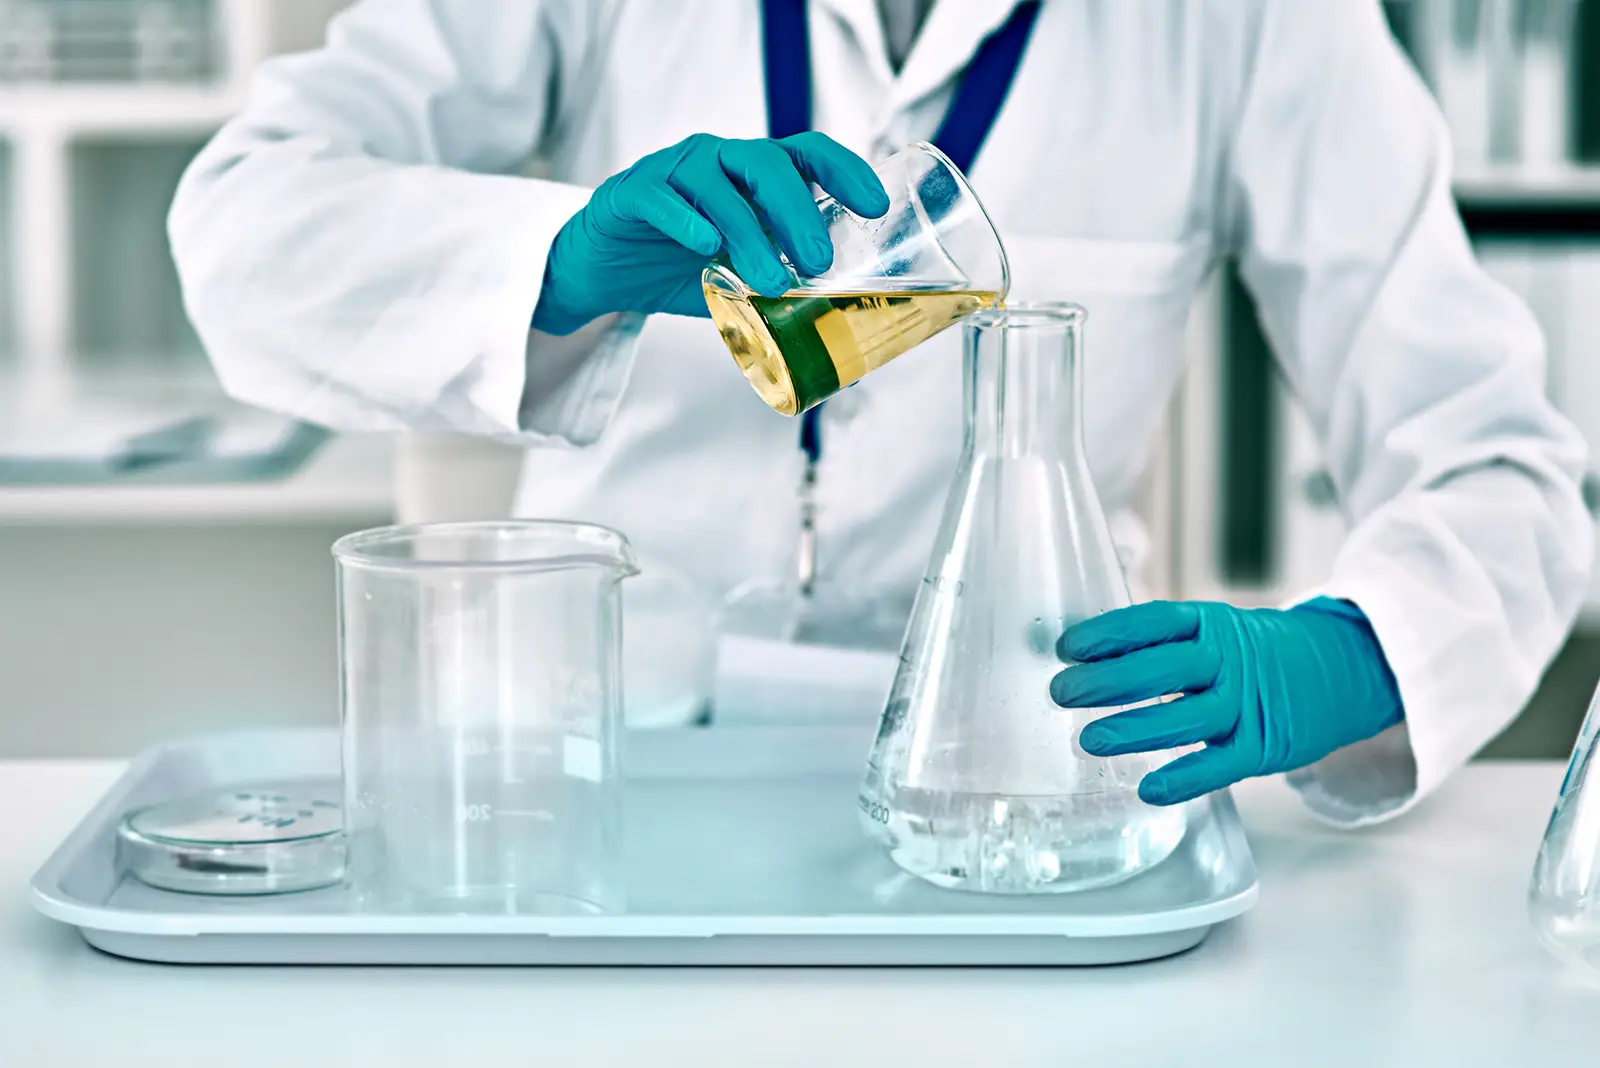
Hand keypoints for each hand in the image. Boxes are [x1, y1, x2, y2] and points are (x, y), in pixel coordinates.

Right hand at [531, 133, 889, 334]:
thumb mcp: (738, 280)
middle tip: (818, 262)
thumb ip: (779, 291)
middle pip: (766, 163)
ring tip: (769, 282)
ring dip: (749, 233)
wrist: (603, 274)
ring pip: (717, 185)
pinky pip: (659, 196)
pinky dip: (685, 218)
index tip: (874, 206)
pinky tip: (705, 246)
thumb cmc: (678, 268)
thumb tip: (838, 332)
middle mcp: (718, 161)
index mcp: (751, 175)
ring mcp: (672, 171)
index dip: (844, 171)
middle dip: (798, 212)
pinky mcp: (629, 192)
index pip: (806, 154)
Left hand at [1050, 598, 1403, 804]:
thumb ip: (1165, 645)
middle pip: (1162, 669)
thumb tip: (1089, 661)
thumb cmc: (1259, 655)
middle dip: (1107, 682)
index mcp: (1211, 624)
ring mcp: (1247, 704)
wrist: (1342, 671)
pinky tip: (1148, 788)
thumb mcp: (1218, 632)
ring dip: (1134, 729)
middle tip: (1062, 693)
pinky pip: (1219, 765)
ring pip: (1185, 716)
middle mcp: (1228, 660)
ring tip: (1089, 739)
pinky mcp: (1263, 746)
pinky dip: (1183, 778)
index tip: (1068, 648)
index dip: (1109, 633)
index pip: (1153, 622)